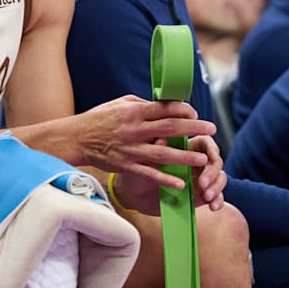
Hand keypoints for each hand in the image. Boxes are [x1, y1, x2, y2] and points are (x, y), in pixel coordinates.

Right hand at [77, 94, 216, 187]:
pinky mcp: (126, 165)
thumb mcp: (120, 104)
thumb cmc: (100, 118)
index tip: (196, 113)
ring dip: (185, 156)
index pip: (164, 108)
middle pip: (170, 128)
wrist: (77, 138)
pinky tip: (181, 183)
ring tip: (204, 158)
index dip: (184, 110)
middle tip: (211, 129)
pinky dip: (165, 178)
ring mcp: (130, 149)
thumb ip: (143, 105)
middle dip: (193, 128)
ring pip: (163, 153)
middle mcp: (134, 129)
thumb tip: (166, 105)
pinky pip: (149, 173)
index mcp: (134, 111)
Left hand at [110, 135, 226, 215]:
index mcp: (184, 148)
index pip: (206, 143)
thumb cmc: (137, 169)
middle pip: (215, 161)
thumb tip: (162, 139)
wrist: (132, 193)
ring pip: (219, 177)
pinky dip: (218, 200)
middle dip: (212, 172)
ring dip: (217, 186)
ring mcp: (199, 179)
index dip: (211, 149)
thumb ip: (155, 148)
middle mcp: (195, 162)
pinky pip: (216, 196)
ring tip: (207, 196)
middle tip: (202, 183)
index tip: (209, 158)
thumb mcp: (144, 159)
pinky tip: (213, 206)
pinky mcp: (199, 196)